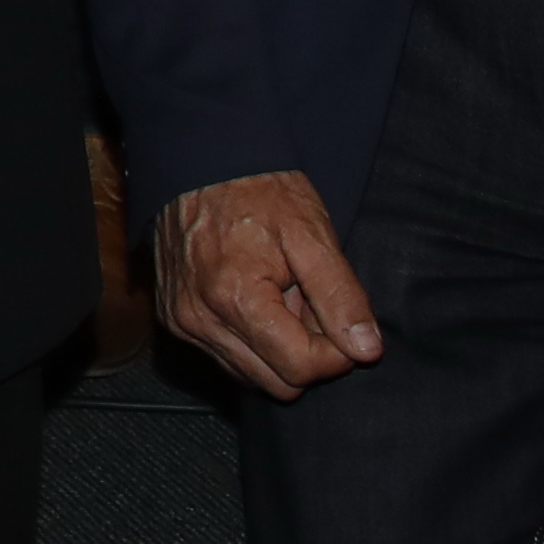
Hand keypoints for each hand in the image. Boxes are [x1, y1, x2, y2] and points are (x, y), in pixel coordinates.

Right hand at [153, 169, 388, 396]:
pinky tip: (259, 301)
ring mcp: (183, 323)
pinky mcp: (176, 321)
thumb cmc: (258, 190)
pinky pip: (228, 359)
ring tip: (284, 298)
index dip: (335, 352)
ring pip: (252, 378)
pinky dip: (253, 342)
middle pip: (276, 384)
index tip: (341, 318)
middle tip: (311, 304)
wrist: (201, 159)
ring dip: (279, 350)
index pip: (300, 368)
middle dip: (307, 353)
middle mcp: (199, 321)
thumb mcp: (311, 232)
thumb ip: (341, 294)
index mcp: (234, 298)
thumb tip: (367, 350)